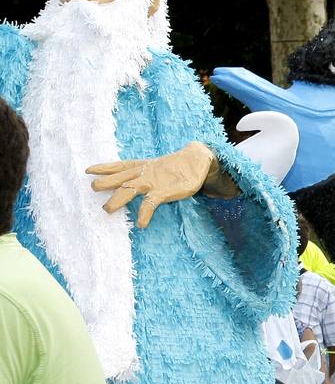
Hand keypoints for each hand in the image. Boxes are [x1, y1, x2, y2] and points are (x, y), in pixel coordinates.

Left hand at [88, 142, 237, 227]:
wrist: (196, 159)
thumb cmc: (176, 166)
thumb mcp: (157, 167)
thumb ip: (145, 173)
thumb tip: (135, 180)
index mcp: (141, 167)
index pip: (119, 166)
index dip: (103, 168)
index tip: (88, 170)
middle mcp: (143, 174)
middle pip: (119, 178)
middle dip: (104, 182)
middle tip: (92, 187)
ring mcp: (152, 182)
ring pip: (129, 190)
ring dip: (117, 200)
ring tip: (107, 209)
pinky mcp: (163, 192)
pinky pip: (150, 204)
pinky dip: (144, 214)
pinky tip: (141, 224)